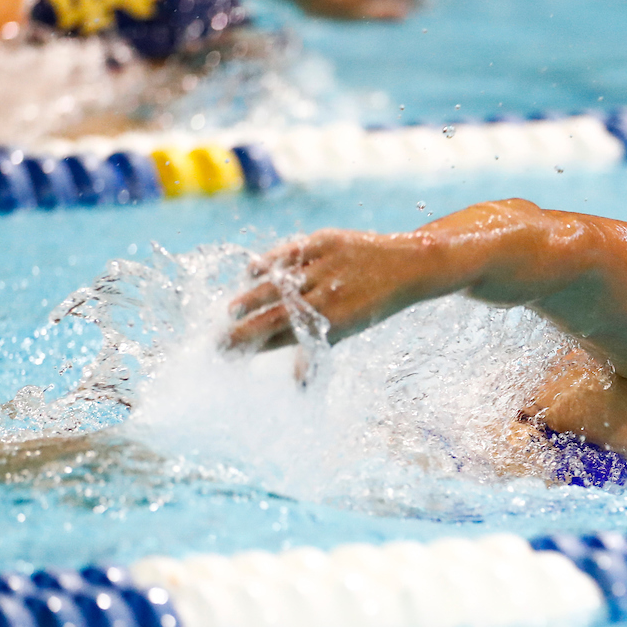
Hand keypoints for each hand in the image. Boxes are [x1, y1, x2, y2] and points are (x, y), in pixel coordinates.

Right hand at [226, 229, 406, 351]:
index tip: (229, 354)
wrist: (407, 265)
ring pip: (275, 285)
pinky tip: (249, 274)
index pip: (282, 338)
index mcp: (334, 323)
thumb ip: (316, 351)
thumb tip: (297, 385)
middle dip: (242, 332)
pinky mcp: (324, 241)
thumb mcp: (348, 329)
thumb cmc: (372, 302)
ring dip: (249, 300)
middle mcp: (328, 296)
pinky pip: (286, 253)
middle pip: (273, 317)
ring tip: (231, 313)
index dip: (253, 347)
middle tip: (218, 343)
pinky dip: (265, 264)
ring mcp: (325, 267)